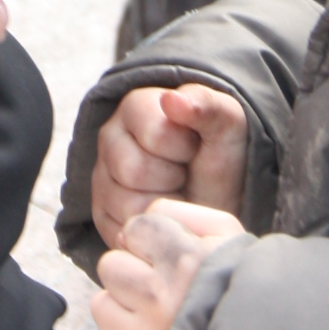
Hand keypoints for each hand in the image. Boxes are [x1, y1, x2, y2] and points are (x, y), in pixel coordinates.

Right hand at [89, 82, 247, 251]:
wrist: (218, 199)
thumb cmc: (220, 158)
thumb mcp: (227, 127)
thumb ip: (206, 106)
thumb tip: (172, 99)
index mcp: (137, 106)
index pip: (155, 133)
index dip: (184, 147)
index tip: (195, 146)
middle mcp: (110, 138)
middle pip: (133, 170)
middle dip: (172, 178)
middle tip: (186, 173)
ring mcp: (101, 177)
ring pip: (126, 204)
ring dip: (164, 205)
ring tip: (177, 192)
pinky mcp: (101, 214)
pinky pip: (121, 230)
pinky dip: (152, 227)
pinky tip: (165, 213)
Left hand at [94, 199, 245, 329]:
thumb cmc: (240, 288)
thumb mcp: (226, 235)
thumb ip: (178, 214)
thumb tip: (127, 232)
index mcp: (185, 261)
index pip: (135, 229)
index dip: (152, 240)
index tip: (173, 256)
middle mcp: (158, 300)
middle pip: (111, 266)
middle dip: (133, 273)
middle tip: (165, 289)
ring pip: (101, 305)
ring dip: (125, 309)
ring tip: (160, 317)